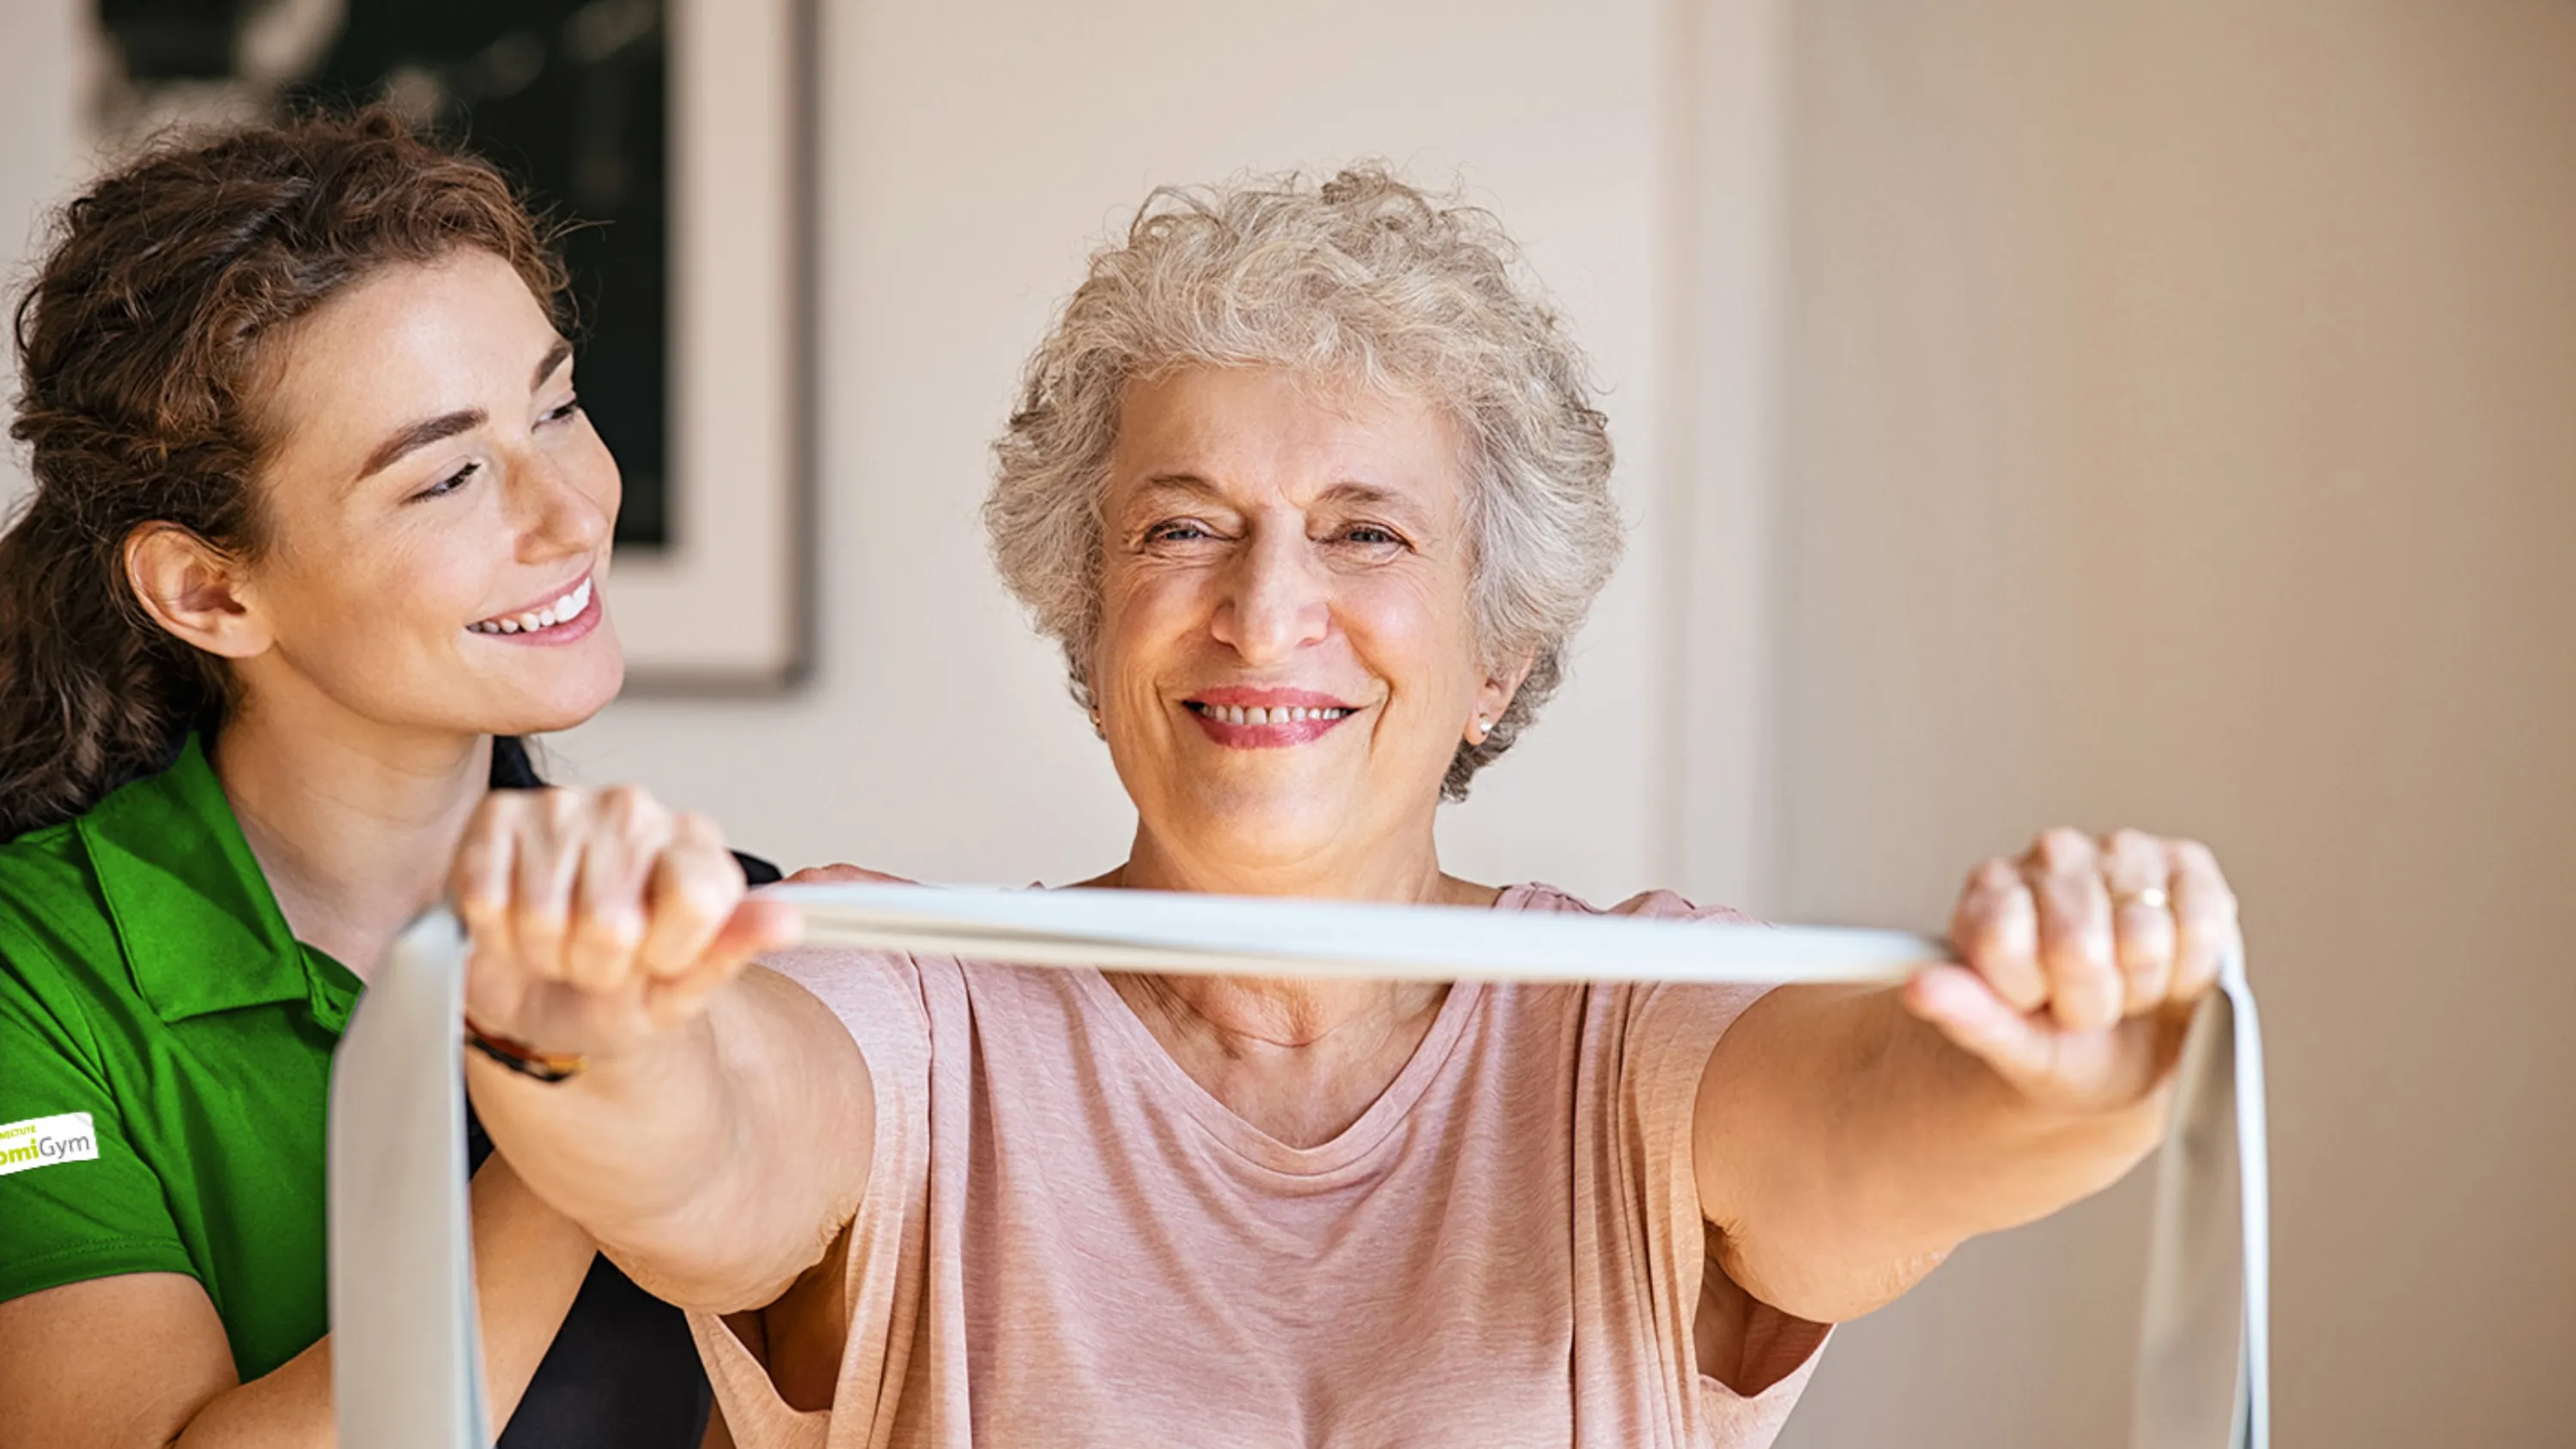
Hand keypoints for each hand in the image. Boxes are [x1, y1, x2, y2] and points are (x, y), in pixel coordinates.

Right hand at [451, 787, 801, 1062]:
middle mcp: (637, 811)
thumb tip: (785, 921)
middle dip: (599, 963)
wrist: (544, 999)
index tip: (658, 960)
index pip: (698, 897)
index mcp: (697, 845)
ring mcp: (565, 806)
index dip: (668, 952)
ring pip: (547, 916)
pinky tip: (515, 925)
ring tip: (558, 944)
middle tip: (598, 959)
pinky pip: (489, 901)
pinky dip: (498, 935)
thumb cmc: (619, 990)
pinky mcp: (498, 816)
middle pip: (613, 920)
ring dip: (546, 953)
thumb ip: (733, 951)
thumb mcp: (683, 990)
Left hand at [1904, 828, 2239, 1114]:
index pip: (2002, 940)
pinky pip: (2199, 926)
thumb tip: (1919, 988)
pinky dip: (2190, 971)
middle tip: (2085, 1005)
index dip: (2025, 993)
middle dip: (2089, 1000)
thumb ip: (1966, 1014)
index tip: (2030, 1003)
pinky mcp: (2187, 864)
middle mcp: (2051, 855)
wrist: (2130, 1055)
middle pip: (2077, 946)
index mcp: (1990, 890)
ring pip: (2143, 938)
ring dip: (2142, 987)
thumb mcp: (2010, 1046)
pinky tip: (2170, 972)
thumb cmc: (2061, 1045)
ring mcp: (2120, 852)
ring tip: (2127, 988)